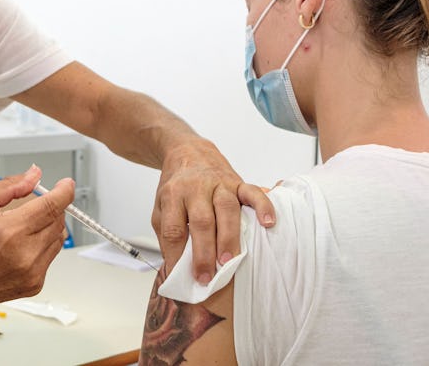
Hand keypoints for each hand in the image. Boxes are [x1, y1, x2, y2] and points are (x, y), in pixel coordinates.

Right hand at [0, 165, 73, 313]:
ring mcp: (32, 272)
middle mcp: (25, 254)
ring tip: (23, 228)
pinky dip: (42, 246)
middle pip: (59, 220)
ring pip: (59, 238)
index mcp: (11, 231)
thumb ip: (10, 185)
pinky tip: (21, 247)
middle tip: (32, 207)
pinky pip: (51, 256)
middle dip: (51, 208)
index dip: (64, 191)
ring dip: (48, 227)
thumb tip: (34, 175)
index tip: (66, 184)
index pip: (53, 205)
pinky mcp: (35, 285)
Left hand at [151, 139, 274, 283]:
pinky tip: (268, 223)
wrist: (187, 151)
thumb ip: (167, 234)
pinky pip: (252, 192)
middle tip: (206, 277)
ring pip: (226, 210)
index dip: (176, 255)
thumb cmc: (176, 185)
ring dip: (229, 238)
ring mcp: (219, 184)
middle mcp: (196, 188)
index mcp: (173, 195)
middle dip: (204, 253)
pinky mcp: (237, 181)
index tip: (181, 277)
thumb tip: (177, 267)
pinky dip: (263, 207)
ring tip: (228, 262)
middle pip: (201, 222)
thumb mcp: (160, 208)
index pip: (173, 229)